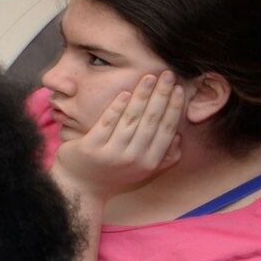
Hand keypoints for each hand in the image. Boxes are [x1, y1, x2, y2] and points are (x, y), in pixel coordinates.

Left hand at [52, 72, 186, 201]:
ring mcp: (112, 153)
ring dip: (142, 95)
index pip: (167, 129)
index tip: (179, 88)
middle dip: (162, 95)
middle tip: (168, 74)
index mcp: (150, 162)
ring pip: (131, 119)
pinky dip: (117, 107)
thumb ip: (164, 157)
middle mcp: (133, 159)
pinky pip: (107, 122)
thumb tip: (180, 137)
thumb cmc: (113, 173)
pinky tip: (125, 92)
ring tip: (149, 77)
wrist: (80, 186)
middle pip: (152, 120)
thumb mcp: (142, 169)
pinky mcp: (91, 148)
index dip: (174, 108)